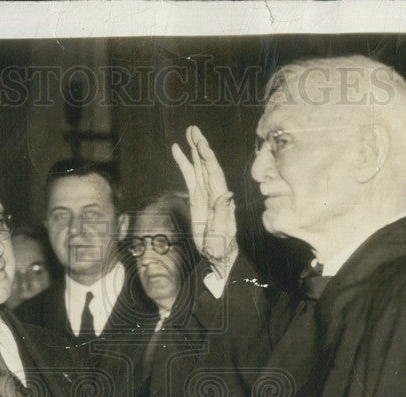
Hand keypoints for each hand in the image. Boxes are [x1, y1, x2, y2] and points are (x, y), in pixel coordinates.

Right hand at [172, 126, 237, 275]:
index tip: (200, 143)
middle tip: (193, 129)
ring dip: (194, 150)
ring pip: (199, 167)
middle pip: (207, 164)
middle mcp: (214, 193)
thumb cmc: (221, 249)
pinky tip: (178, 152)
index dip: (207, 156)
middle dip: (201, 146)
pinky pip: (191, 177)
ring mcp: (205, 194)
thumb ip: (223, 215)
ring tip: (187, 133)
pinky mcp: (198, 199)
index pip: (214, 172)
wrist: (218, 258)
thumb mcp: (222, 234)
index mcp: (221, 199)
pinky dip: (185, 163)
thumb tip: (227, 194)